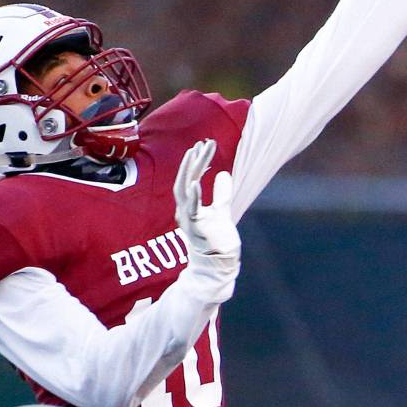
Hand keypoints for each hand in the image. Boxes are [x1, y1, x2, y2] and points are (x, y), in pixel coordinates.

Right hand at [174, 140, 240, 257]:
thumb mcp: (221, 210)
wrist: (219, 263)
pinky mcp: (196, 228)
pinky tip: (196, 182)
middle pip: (185, 180)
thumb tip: (223, 174)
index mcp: (189, 205)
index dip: (198, 161)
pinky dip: (193, 196)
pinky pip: (192, 210)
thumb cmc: (217, 238)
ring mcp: (188, 219)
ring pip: (183, 191)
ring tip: (194, 153)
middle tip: (201, 143)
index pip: (192, 178)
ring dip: (189, 171)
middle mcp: (185, 211)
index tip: (207, 144)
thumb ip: (221, 193)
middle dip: (192, 161)